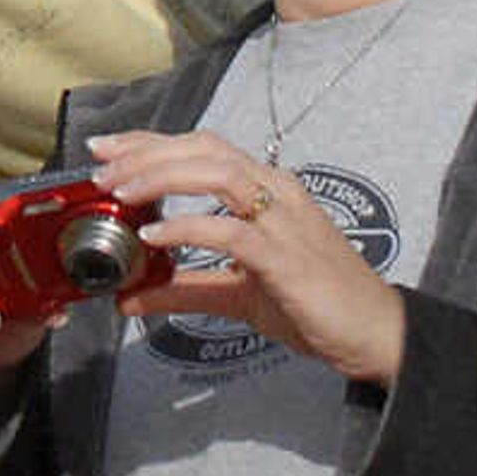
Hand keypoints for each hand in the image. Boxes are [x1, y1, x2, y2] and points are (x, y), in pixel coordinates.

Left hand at [88, 128, 407, 386]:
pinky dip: (188, 229)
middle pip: (205, 150)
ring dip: (163, 177)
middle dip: (147, 153)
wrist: (375, 333)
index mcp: (267, 190)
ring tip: (121, 193)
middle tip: (102, 171)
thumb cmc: (314, 304)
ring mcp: (285, 222)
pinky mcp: (287, 258)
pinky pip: (231, 231)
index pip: (203, 148)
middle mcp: (277, 193)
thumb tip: (129, 297)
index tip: (106, 147)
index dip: (151, 142)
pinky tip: (155, 238)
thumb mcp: (236, 293)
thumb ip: (185, 289)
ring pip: (218, 175)